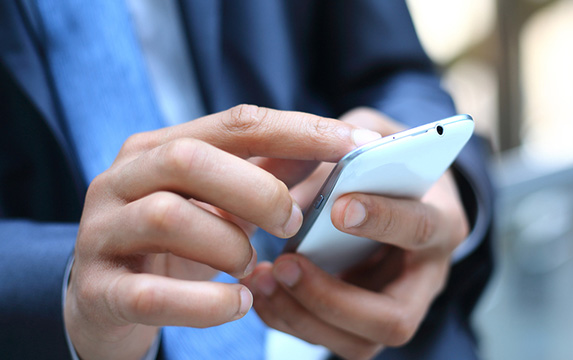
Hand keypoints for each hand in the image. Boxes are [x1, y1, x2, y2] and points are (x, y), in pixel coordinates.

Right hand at [64, 105, 381, 359]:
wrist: (104, 302)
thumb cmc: (175, 244)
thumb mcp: (217, 202)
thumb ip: (265, 172)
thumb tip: (334, 147)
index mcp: (157, 148)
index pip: (235, 123)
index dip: (299, 131)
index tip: (356, 145)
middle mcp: (121, 180)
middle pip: (190, 160)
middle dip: (257, 191)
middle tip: (293, 224)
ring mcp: (102, 234)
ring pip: (167, 217)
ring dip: (229, 245)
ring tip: (252, 266)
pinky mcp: (98, 291)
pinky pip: (151, 295)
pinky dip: (206, 303)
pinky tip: (238, 303)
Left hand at [243, 108, 469, 358]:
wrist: (396, 188)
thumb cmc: (385, 159)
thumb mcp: (373, 132)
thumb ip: (345, 145)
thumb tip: (303, 188)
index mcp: (442, 220)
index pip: (421, 229)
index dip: (384, 221)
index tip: (339, 208)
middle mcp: (427, 276)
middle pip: (395, 318)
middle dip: (333, 298)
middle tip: (286, 264)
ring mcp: (397, 306)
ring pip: (359, 343)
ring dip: (303, 316)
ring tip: (262, 278)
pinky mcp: (366, 322)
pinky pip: (330, 340)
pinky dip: (289, 320)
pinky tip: (262, 291)